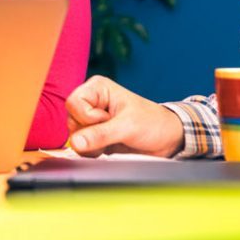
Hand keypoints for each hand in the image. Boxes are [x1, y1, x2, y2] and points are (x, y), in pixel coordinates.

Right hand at [65, 75, 183, 157]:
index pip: (73, 103)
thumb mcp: (127, 127)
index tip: (108, 119)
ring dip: (92, 144)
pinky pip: (81, 146)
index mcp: (97, 89)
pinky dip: (93, 151)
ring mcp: (91, 119)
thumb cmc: (153, 123)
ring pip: (74, 135)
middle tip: (113, 131)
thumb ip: (99, 135)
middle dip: (90, 132)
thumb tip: (74, 143)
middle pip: (71, 120)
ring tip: (113, 139)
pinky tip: (108, 147)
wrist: (168, 139)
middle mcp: (91, 102)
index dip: (88, 117)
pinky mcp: (94, 135)